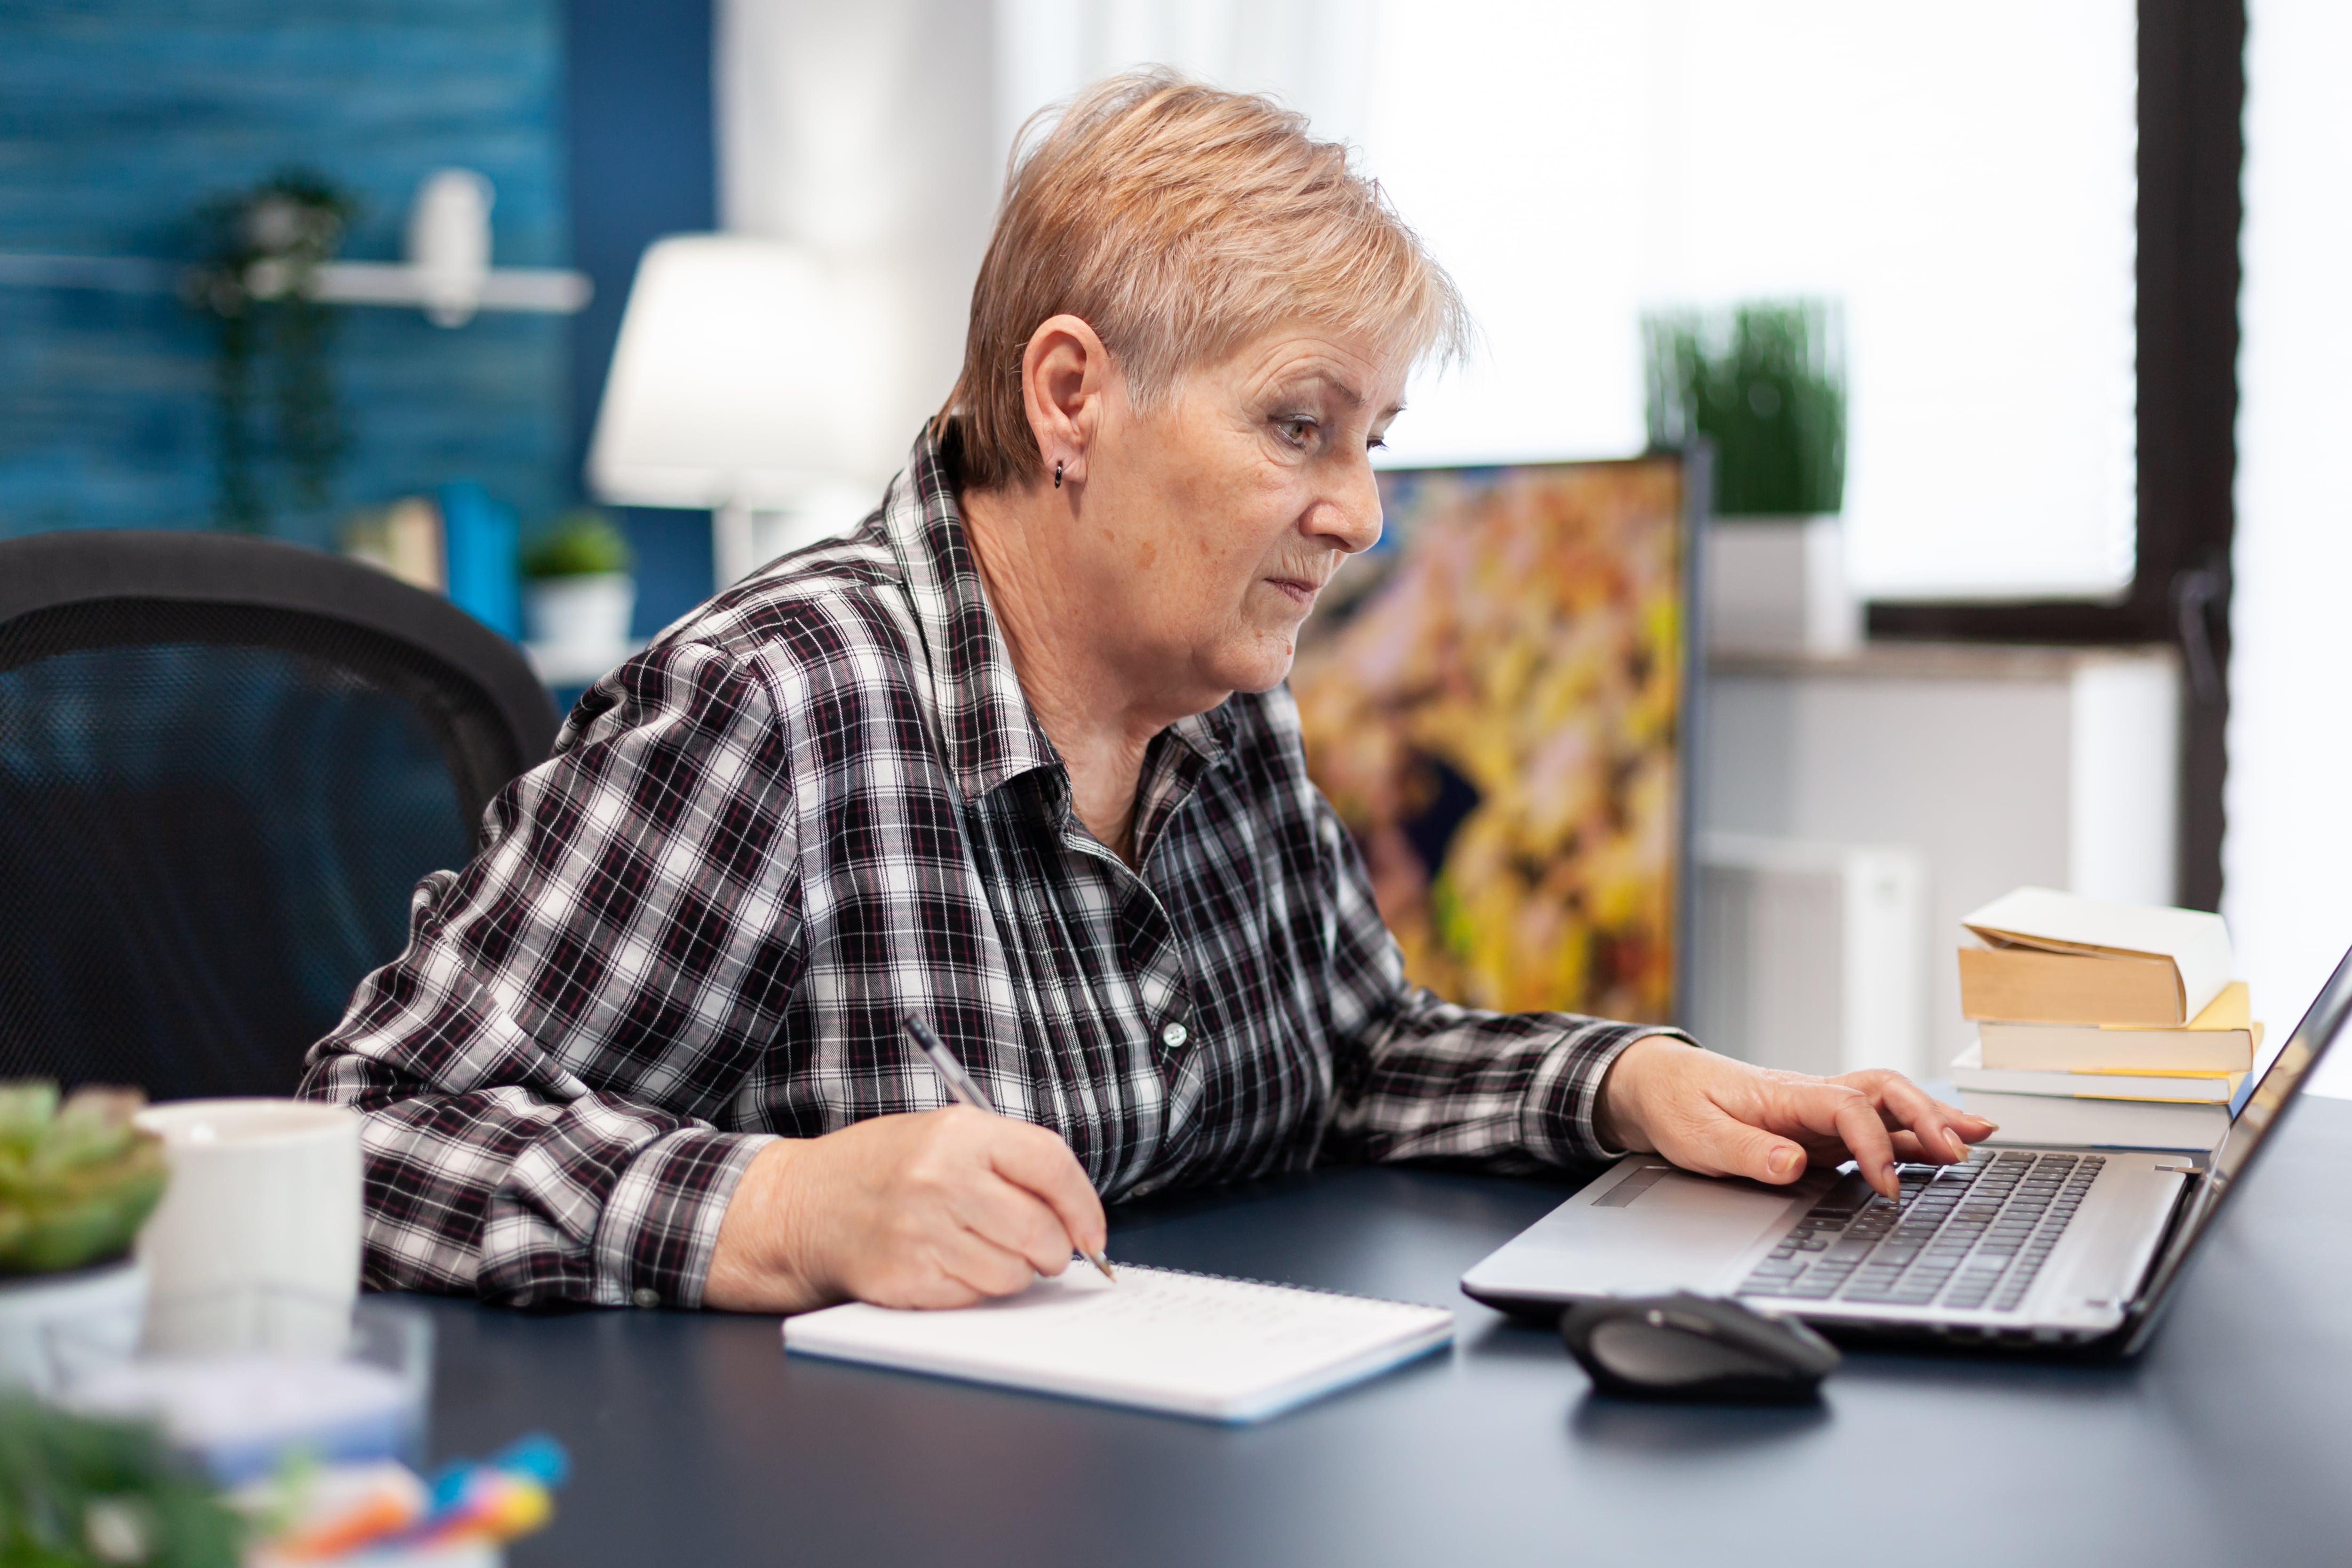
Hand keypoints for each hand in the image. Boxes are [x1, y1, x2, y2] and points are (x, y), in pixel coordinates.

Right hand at [703, 1107, 1106, 1313]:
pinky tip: (951, 1267)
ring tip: (984, 1252)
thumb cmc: (882, 1170)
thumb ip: (1007, 1161)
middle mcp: (942, 1179)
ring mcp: (922, 1231)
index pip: (1051, 1164)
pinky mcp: (906, 1277)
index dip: (1083, 1205)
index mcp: (960, 1133)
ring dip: (1014, 1273)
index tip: (1091, 1231)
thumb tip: (1074, 1214)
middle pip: (1041, 1229)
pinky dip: (976, 1290)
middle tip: (1042, 1250)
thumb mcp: (943, 1136)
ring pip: (1013, 1273)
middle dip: (1054, 1250)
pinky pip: (975, 1298)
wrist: (802, 1206)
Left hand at [1594, 1037, 1997, 1199]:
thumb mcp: (1697, 1136)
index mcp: (1782, 1095)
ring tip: (1980, 1139)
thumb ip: (1745, 1152)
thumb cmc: (1677, 1105)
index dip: (1874, 1144)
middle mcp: (1809, 1096)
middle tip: (1962, 1150)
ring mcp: (1818, 1109)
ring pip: (1888, 1103)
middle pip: (1883, 1091)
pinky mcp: (1821, 1127)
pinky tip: (1943, 1148)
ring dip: (1933, 1117)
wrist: (1657, 1084)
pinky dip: (1914, 1133)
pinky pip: (1877, 1124)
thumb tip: (1793, 1163)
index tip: (1887, 1184)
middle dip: (1927, 1117)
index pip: (1846, 1108)